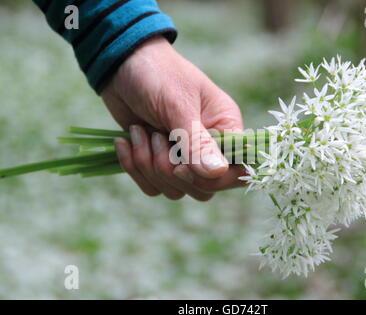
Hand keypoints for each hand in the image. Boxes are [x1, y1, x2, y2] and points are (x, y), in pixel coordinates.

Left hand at [101, 36, 245, 200]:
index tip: (182, 165)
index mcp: (225, 128)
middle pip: (203, 189)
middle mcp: (208, 147)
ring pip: (175, 190)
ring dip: (149, 166)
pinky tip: (126, 141)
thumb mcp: (178, 106)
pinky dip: (134, 168)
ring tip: (140, 131)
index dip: (211, 179)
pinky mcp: (158, 162)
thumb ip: (197, 142)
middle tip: (155, 136)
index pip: (235, 171)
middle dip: (171, 169)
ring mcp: (183, 157)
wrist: (121, 65)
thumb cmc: (158, 75)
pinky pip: (152, 186)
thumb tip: (217, 173)